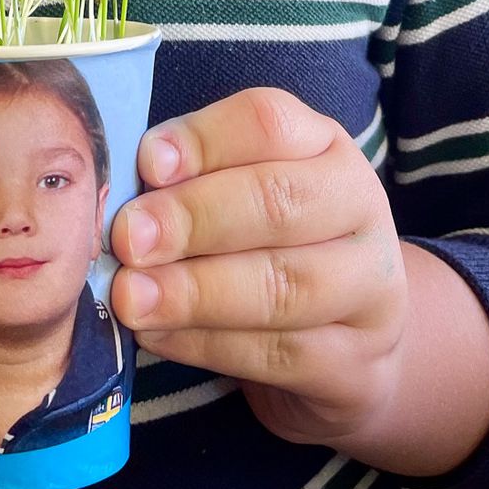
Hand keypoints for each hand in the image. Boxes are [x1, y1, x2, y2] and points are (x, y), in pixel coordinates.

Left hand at [110, 88, 407, 448]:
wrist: (350, 343)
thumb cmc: (272, 246)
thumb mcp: (243, 194)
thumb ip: (192, 183)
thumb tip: (120, 198)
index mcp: (325, 148)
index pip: (272, 123)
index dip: (206, 140)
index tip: (147, 164)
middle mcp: (359, 209)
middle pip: (279, 203)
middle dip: (193, 218)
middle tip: (128, 238)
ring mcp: (368, 290)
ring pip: (282, 286)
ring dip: (194, 291)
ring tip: (130, 296)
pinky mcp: (355, 364)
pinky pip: (277, 354)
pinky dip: (206, 344)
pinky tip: (157, 335)